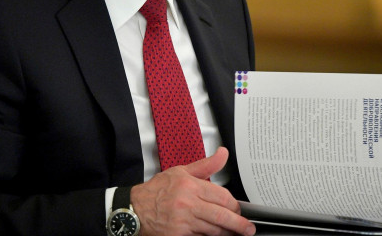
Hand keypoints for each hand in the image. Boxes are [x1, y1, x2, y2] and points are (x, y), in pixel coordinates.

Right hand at [131, 147, 255, 235]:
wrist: (134, 209)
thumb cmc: (156, 191)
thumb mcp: (181, 171)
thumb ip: (206, 165)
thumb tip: (223, 154)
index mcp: (190, 185)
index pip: (222, 196)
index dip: (234, 205)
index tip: (238, 209)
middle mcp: (187, 203)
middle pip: (222, 215)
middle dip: (238, 223)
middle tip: (247, 228)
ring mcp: (183, 221)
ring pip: (214, 229)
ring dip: (227, 232)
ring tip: (235, 233)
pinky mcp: (178, 235)